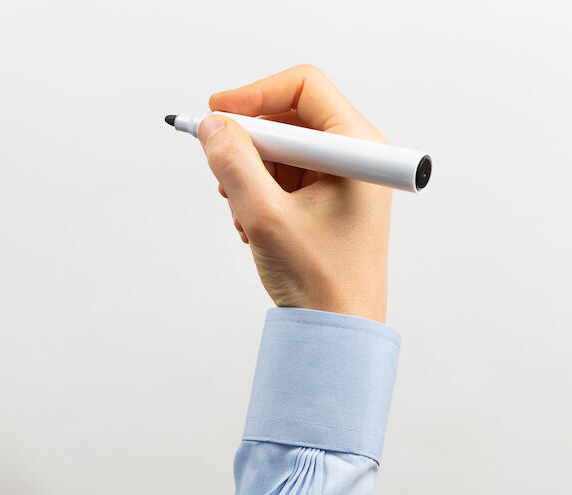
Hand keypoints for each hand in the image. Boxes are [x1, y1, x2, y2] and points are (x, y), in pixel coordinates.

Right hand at [199, 65, 391, 322]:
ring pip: (281, 149)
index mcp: (358, 148)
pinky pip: (284, 174)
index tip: (217, 113)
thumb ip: (234, 163)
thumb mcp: (265, 216)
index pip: (303, 87)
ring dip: (251, 173)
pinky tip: (253, 223)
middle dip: (249, 144)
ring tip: (242, 212)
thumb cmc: (322, 280)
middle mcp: (355, 156)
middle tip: (223, 172)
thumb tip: (212, 126)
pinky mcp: (329, 197)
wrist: (337, 330)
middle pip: (289, 117)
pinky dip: (260, 191)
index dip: (255, 94)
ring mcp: (343, 177)